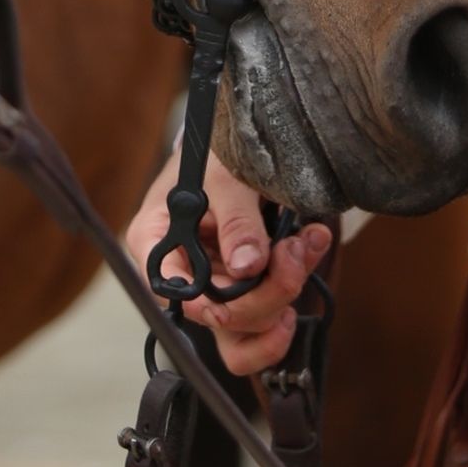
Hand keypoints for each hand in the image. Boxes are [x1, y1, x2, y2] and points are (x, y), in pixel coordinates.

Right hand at [125, 145, 329, 377]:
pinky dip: (296, 281)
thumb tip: (247, 267)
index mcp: (157, 244)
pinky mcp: (245, 283)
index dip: (211, 304)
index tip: (250, 281)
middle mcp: (182, 272)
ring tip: (306, 245)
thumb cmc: (214, 153)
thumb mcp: (223, 176)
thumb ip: (236, 221)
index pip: (174, 294)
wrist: (232, 143)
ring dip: (286, 289)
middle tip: (293, 250)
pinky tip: (310, 251)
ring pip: (249, 323)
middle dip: (265, 292)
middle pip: (219, 317)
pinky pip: (270, 309)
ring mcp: (215, 282)